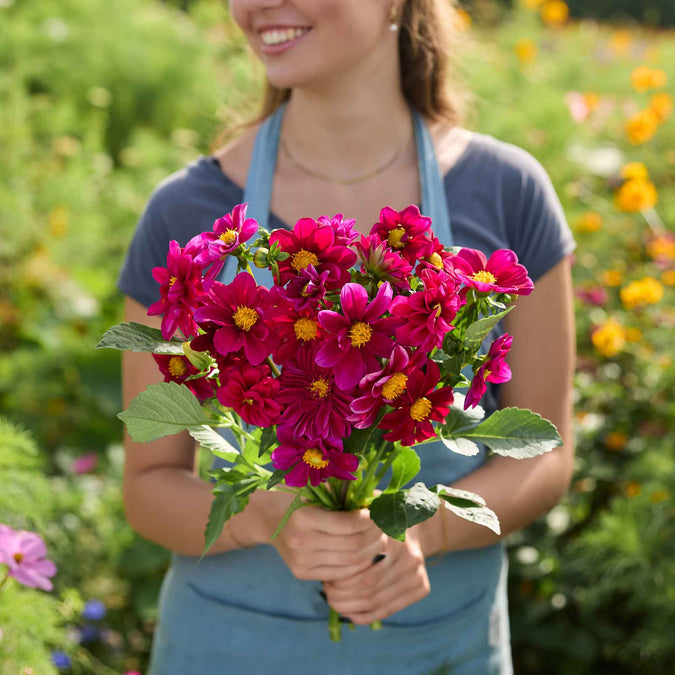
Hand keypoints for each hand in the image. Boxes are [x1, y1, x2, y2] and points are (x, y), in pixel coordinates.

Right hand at [265, 498, 383, 581]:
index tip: (378, 514)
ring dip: (371, 551)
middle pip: (352, 545)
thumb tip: (380, 499)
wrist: (274, 520)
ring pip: (350, 562)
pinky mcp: (302, 573)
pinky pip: (341, 574)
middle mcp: (300, 541)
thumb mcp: (321, 489)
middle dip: (374, 536)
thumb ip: (348, 494)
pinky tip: (366, 554)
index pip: (348, 525)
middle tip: (385, 527)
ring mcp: (300, 561)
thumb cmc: (305, 500)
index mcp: (304, 517)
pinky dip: (359, 565)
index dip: (369, 520)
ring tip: (380, 540)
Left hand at [322, 527, 429, 624]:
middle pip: (368, 586)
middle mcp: (410, 556)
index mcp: (394, 536)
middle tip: (326, 590)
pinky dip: (363, 615)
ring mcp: (418, 573)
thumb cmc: (378, 522)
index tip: (325, 574)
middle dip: (342, 593)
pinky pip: (387, 610)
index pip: (361, 565)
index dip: (339, 574)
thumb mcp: (366, 517)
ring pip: (376, 601)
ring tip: (333, 601)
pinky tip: (348, 612)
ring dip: (349, 606)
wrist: (411, 526)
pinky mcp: (422, 588)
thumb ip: (349, 527)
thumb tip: (323, 543)